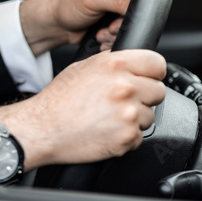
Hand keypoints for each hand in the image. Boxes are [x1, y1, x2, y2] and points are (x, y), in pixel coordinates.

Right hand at [0, 49, 166, 168]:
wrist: (43, 128)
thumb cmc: (58, 100)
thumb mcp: (83, 67)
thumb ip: (113, 64)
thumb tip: (132, 64)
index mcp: (114, 65)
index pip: (156, 63)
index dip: (151, 72)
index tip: (146, 78)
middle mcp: (125, 87)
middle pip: (158, 91)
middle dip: (144, 96)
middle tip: (121, 102)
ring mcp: (128, 114)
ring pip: (150, 115)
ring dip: (135, 118)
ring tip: (108, 117)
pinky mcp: (127, 137)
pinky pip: (139, 136)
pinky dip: (126, 136)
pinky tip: (106, 130)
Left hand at [19, 0, 131, 55]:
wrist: (57, 23)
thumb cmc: (69, 3)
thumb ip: (119, 0)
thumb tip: (140, 6)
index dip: (138, 4)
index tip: (123, 15)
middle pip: (140, 9)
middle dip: (124, 24)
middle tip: (110, 26)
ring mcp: (120, 6)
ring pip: (133, 25)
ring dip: (117, 34)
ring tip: (103, 32)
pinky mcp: (116, 21)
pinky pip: (125, 33)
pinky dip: (114, 39)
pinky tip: (102, 37)